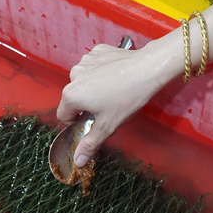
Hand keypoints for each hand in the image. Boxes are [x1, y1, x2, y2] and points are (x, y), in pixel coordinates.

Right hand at [56, 42, 173, 166]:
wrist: (148, 69)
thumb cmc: (127, 99)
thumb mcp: (108, 126)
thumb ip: (90, 144)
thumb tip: (77, 161)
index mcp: (71, 95)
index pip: (64, 116)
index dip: (78, 123)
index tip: (95, 122)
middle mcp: (73, 75)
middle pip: (74, 98)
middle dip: (87, 105)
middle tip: (109, 108)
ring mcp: (85, 61)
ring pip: (84, 81)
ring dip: (94, 88)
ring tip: (114, 91)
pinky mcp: (97, 51)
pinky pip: (94, 67)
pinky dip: (101, 72)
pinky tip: (117, 76)